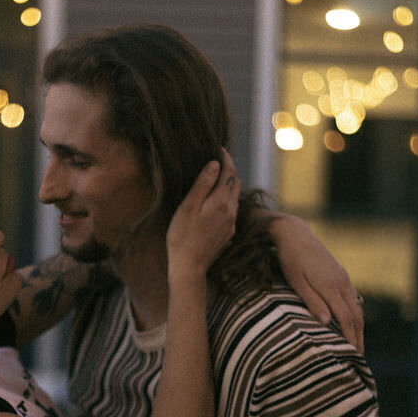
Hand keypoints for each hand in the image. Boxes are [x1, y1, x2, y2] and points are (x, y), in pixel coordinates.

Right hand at [166, 150, 238, 277]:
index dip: (226, 158)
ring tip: (215, 180)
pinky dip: (225, 201)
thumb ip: (202, 184)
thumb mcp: (188, 207)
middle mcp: (231, 212)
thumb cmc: (182, 236)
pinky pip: (230, 212)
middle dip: (228, 170)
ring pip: (234, 198)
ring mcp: (231, 224)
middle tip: (217, 161)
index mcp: (221, 202)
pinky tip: (213, 204)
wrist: (189, 267)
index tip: (219, 148)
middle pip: (235, 184)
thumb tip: (215, 164)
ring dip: (227, 186)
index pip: (229, 173)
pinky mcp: (227, 234)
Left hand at [268, 215, 363, 352]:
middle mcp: (341, 283)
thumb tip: (325, 322)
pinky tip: (354, 322)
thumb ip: (311, 301)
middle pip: (355, 316)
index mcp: (330, 287)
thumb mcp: (296, 282)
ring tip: (358, 344)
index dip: (349, 338)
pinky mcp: (340, 274)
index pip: (345, 319)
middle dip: (358, 337)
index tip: (352, 355)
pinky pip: (353, 298)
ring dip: (359, 327)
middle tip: (359, 357)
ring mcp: (343, 278)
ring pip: (356, 307)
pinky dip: (355, 314)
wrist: (295, 233)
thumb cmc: (290, 259)